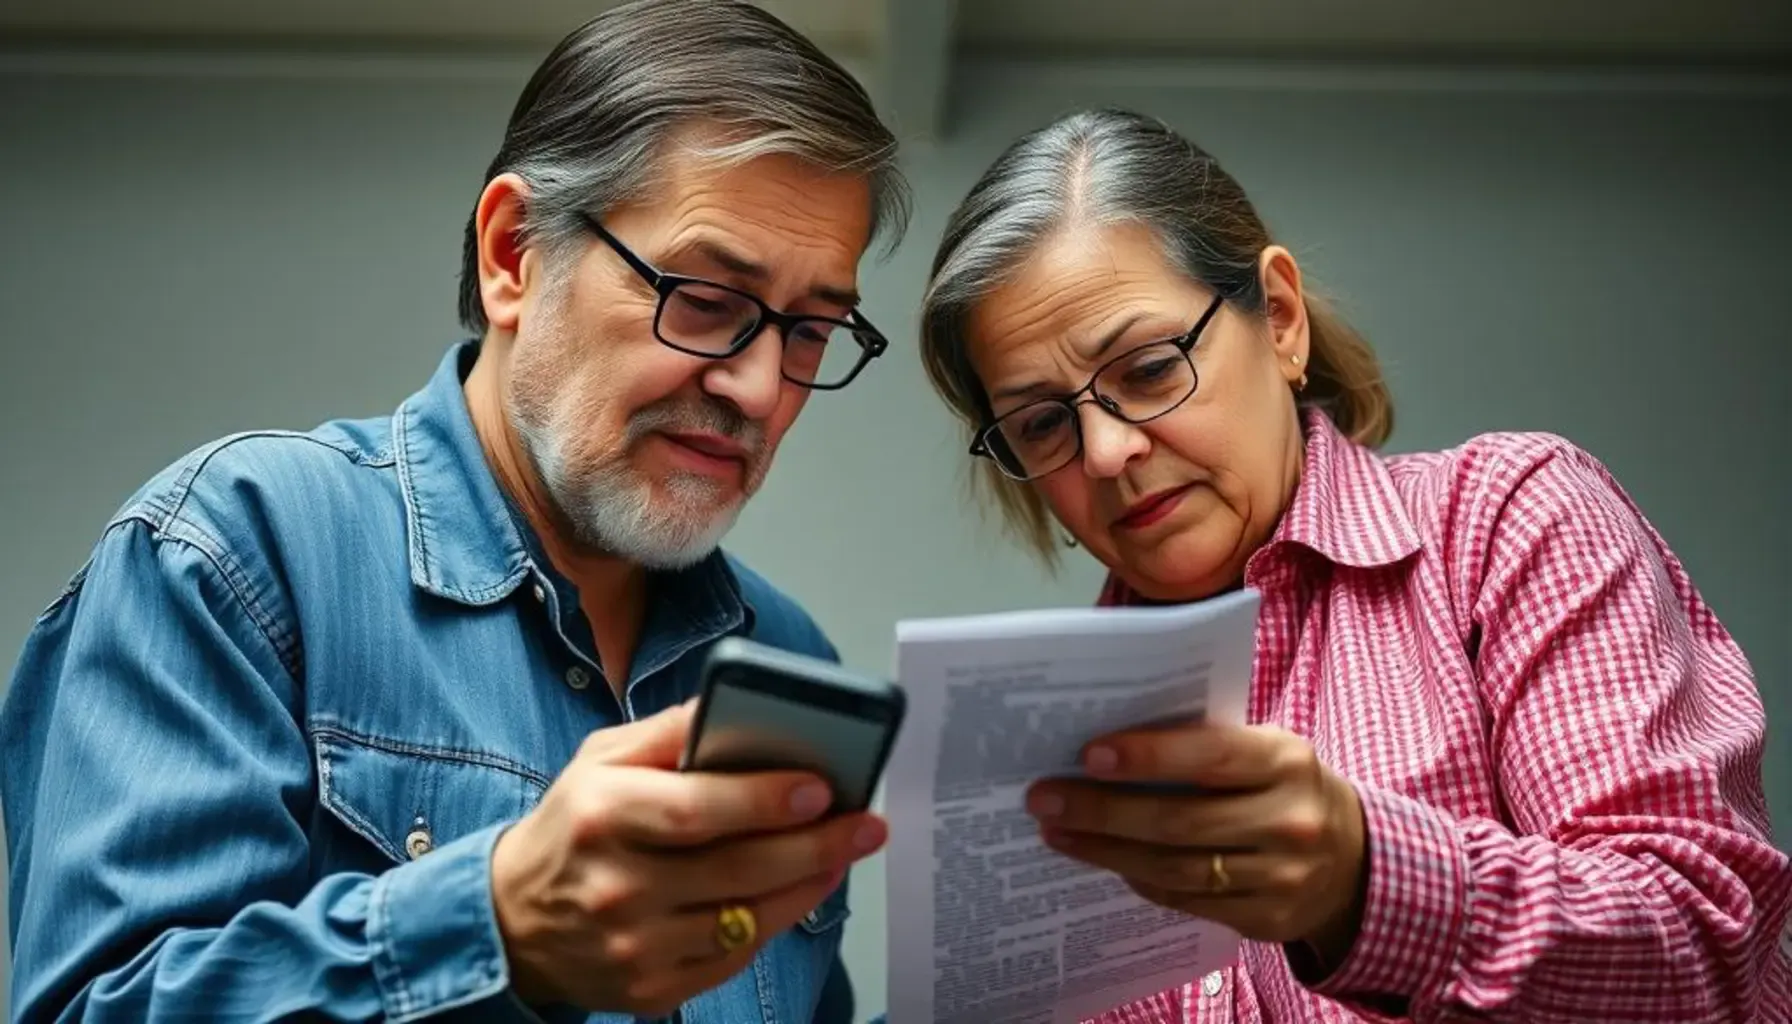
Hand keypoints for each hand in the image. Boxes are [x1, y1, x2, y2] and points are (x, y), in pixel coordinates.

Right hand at [491, 701, 886, 1015]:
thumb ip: (667, 730)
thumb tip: (734, 704)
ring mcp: (634, 946)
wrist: (511, 921)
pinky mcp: (651, 988)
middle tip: (865, 823)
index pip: (695, 810)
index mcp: (602, 816)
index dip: (764, 800)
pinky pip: (733, 955)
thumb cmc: (572, 827)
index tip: (821, 786)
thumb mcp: (599, 760)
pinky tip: (801, 889)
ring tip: (845, 851)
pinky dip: (776, 920)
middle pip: (737, 868)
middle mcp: (617, 886)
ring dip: (808, 883)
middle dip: (815, 844)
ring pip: (746, 917)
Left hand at [1024, 722, 1366, 965]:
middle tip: (1044, 797)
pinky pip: (1186, 900)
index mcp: (1285, 761)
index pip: (1210, 756)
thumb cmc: (1280, 784)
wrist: (1352, 855)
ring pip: (1175, 868)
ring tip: (1057, 831)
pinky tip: (1105, 860)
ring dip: (1106, 850)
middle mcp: (1290, 821)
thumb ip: (1203, 744)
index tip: (1088, 755)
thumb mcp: (1262, 749)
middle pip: (1180, 821)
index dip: (1148, 756)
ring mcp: (1282, 877)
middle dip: (1103, 810)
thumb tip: (1105, 746)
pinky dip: (1140, 879)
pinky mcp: (1267, 919)